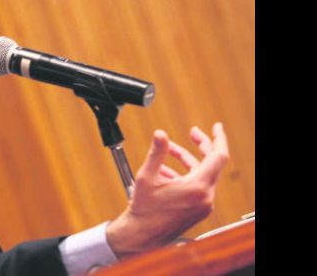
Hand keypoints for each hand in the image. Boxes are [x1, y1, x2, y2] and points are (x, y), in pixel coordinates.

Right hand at [105, 122, 228, 258]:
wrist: (143, 235)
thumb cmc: (144, 209)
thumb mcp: (147, 176)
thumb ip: (157, 152)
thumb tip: (160, 133)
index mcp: (197, 187)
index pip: (219, 157)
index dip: (218, 138)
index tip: (216, 126)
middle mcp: (205, 197)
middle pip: (212, 164)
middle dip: (201, 146)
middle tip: (192, 132)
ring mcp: (204, 205)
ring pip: (204, 174)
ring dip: (188, 160)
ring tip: (170, 151)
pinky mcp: (199, 209)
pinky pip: (199, 186)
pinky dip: (186, 174)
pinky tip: (167, 171)